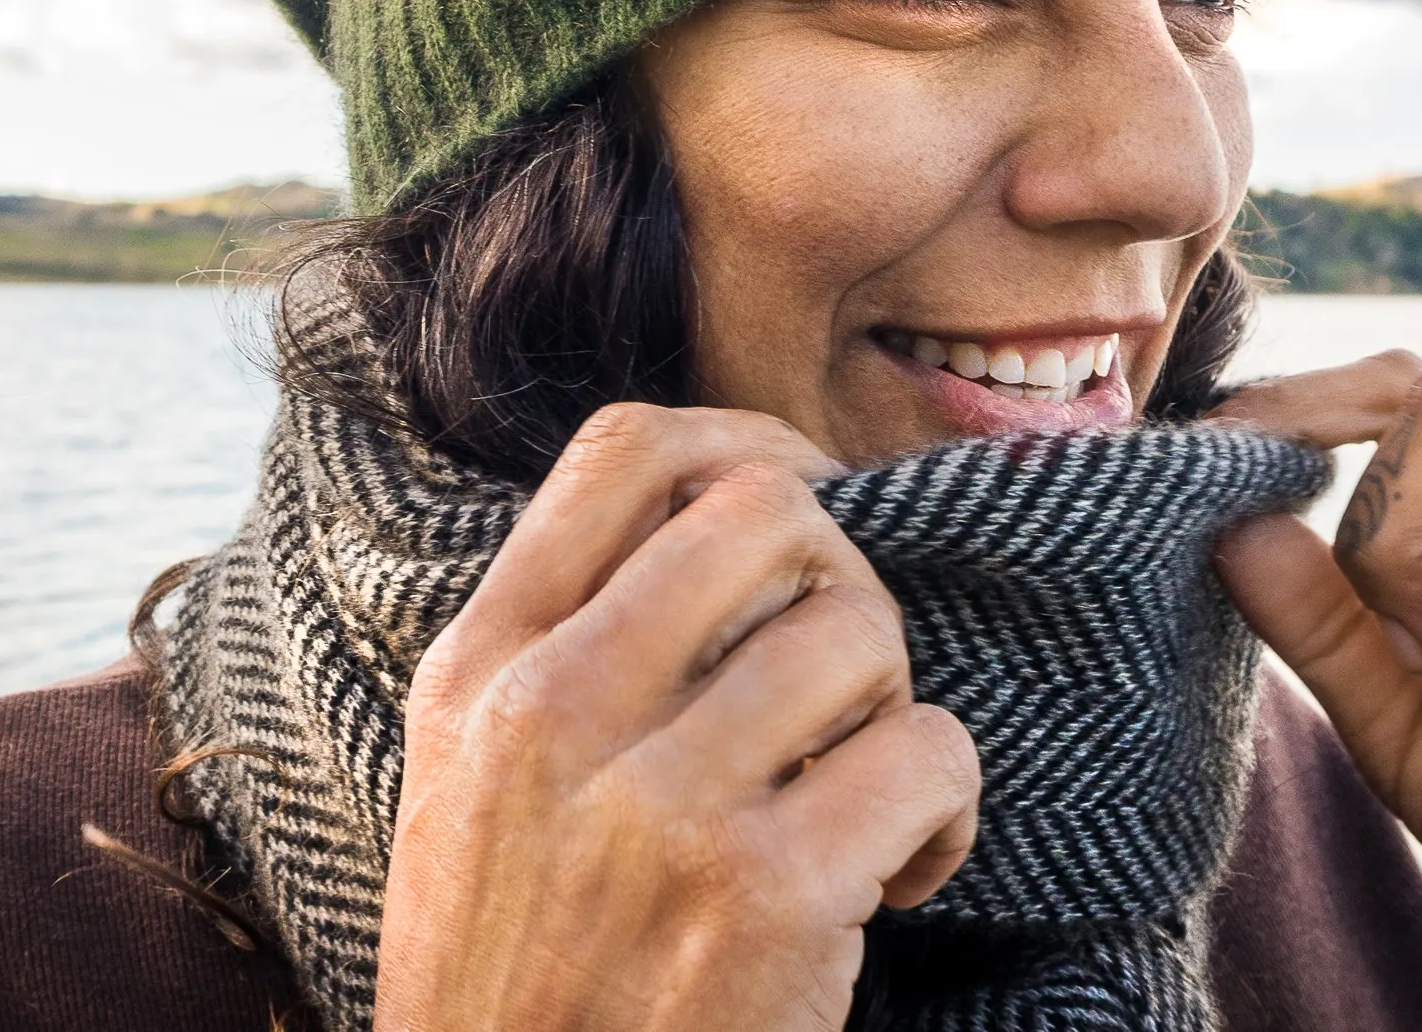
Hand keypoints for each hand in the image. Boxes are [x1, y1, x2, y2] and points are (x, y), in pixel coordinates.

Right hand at [374, 403, 980, 1031]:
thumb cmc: (519, 979)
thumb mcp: (473, 791)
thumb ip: (561, 652)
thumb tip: (731, 515)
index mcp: (478, 672)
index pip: (627, 450)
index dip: (751, 444)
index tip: (805, 509)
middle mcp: (553, 714)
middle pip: (771, 510)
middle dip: (844, 584)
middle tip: (844, 689)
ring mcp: (654, 804)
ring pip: (863, 629)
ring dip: (897, 710)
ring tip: (864, 799)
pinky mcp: (762, 898)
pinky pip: (932, 757)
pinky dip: (948, 815)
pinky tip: (901, 881)